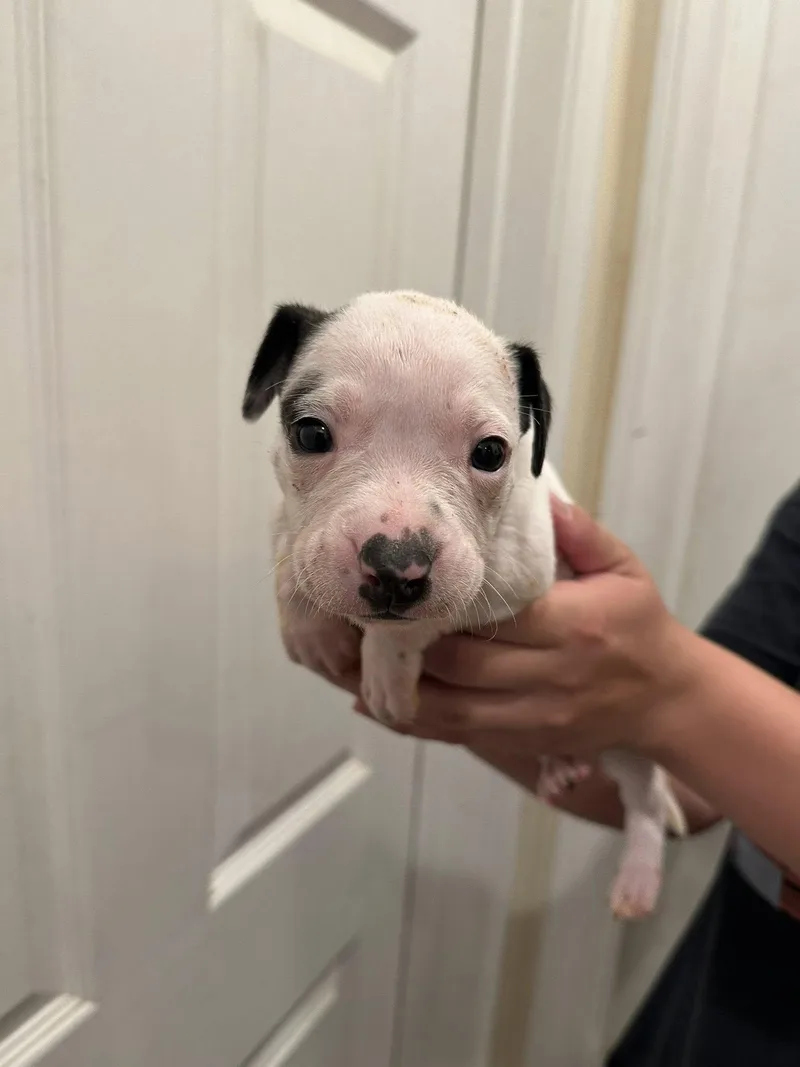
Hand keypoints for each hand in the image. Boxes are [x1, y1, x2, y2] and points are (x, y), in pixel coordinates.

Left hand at [355, 498, 696, 758]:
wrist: (667, 699)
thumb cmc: (639, 625)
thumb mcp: (625, 569)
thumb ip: (582, 534)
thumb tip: (540, 496)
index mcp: (573, 626)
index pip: (495, 618)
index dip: (441, 607)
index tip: (400, 587)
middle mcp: (550, 676)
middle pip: (461, 665)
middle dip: (405, 645)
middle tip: (359, 619)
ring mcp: (535, 716)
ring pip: (451, 710)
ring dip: (395, 690)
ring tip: (348, 664)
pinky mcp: (525, 741)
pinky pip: (459, 735)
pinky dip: (414, 721)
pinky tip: (373, 701)